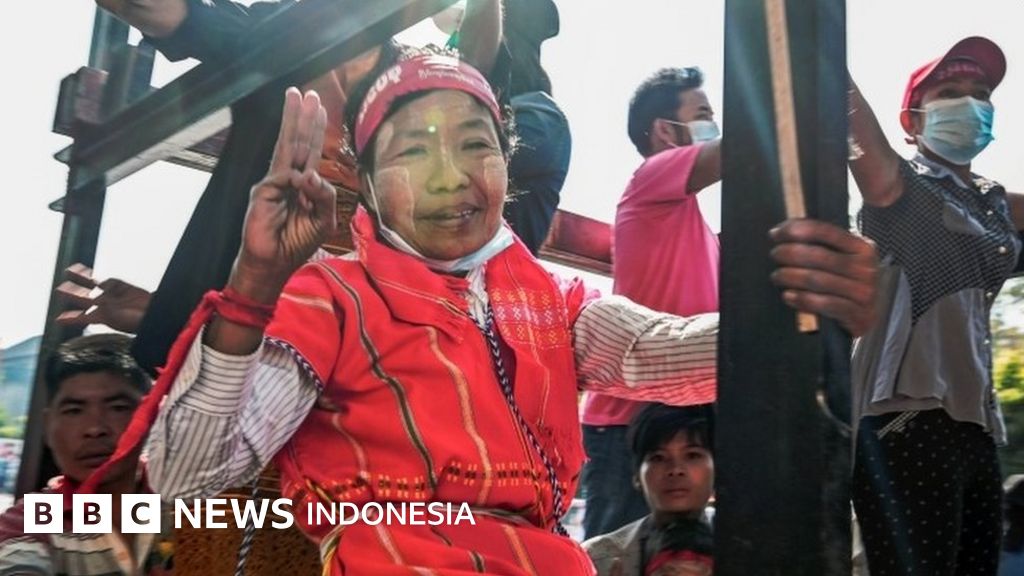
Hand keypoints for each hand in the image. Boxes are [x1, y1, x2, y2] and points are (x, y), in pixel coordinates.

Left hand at [55, 263, 150, 332]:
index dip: (70, 319)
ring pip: (90, 286)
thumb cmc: (139, 321)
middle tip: (59, 290)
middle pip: (83, 298)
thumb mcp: (121, 319)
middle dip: (70, 294)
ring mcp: (110, 295)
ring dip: (78, 280)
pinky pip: (102, 279)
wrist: (155, 312)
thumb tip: (96, 304)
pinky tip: (80, 269)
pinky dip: (89, 275)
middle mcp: (104, 306)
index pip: (82, 318)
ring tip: (68, 271)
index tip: (58, 319)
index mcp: (103, 318)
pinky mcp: (119, 285)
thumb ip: (105, 312)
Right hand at [230, 88, 335, 301]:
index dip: (315, 129)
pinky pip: (285, 177)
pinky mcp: (264, 191)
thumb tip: (311, 173)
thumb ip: (325, 196)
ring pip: (286, 147)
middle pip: (298, 141)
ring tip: (295, 97)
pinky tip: (302, 182)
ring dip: (292, 122)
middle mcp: (289, 178)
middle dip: (303, 117)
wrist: (273, 263)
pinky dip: (296, 178)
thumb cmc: (297, 242)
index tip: (320, 107)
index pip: (311, 151)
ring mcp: (275, 182)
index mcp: (305, 184)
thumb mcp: (323, 220)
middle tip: (308, 93)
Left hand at [769, 219, 878, 336]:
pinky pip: (822, 304)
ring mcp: (862, 292)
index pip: (826, 231)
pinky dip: (800, 299)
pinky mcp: (857, 314)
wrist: (875, 311)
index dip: (796, 230)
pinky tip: (788, 296)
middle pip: (818, 256)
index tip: (776, 233)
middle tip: (775, 255)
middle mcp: (865, 268)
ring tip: (777, 276)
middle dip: (789, 253)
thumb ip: (823, 244)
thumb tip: (784, 231)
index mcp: (862, 247)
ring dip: (789, 276)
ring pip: (816, 280)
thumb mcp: (847, 257)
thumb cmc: (851, 280)